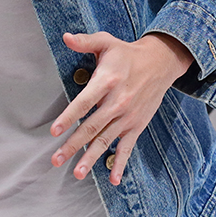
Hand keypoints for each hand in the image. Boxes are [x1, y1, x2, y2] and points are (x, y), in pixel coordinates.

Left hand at [49, 31, 193, 186]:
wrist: (160, 63)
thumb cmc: (127, 54)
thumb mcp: (106, 42)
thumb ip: (85, 41)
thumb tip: (66, 37)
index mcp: (107, 82)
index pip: (84, 102)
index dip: (68, 117)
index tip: (54, 131)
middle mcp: (117, 102)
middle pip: (91, 127)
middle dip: (73, 145)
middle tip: (56, 159)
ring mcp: (127, 117)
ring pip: (106, 140)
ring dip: (91, 158)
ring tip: (77, 173)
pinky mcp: (136, 125)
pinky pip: (127, 148)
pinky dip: (120, 164)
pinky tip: (113, 179)